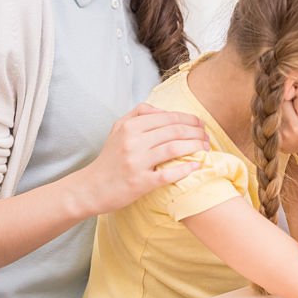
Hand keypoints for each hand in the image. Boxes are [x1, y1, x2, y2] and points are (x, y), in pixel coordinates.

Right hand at [75, 103, 208, 214]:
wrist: (90, 188)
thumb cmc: (109, 158)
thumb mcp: (118, 129)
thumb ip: (138, 113)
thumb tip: (163, 110)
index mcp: (130, 126)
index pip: (168, 117)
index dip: (189, 119)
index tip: (200, 124)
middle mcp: (133, 141)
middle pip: (174, 130)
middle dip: (196, 132)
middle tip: (207, 136)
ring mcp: (136, 162)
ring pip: (174, 148)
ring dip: (195, 146)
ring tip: (206, 148)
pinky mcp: (140, 182)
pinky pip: (168, 174)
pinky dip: (185, 169)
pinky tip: (196, 166)